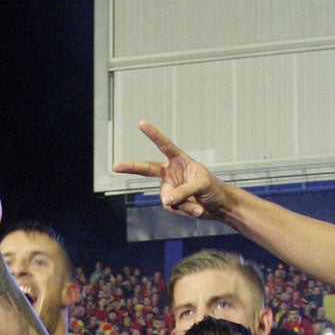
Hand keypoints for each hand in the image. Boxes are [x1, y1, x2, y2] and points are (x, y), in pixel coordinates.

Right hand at [112, 121, 233, 223]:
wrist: (218, 206)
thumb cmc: (214, 189)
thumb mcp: (202, 185)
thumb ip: (185, 190)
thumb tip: (167, 200)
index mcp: (180, 160)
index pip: (165, 146)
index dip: (153, 134)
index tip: (141, 123)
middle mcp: (171, 173)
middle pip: (147, 169)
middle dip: (131, 167)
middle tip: (116, 166)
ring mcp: (170, 188)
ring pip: (167, 198)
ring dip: (183, 204)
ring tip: (198, 206)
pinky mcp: (171, 203)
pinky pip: (173, 209)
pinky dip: (186, 211)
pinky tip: (197, 210)